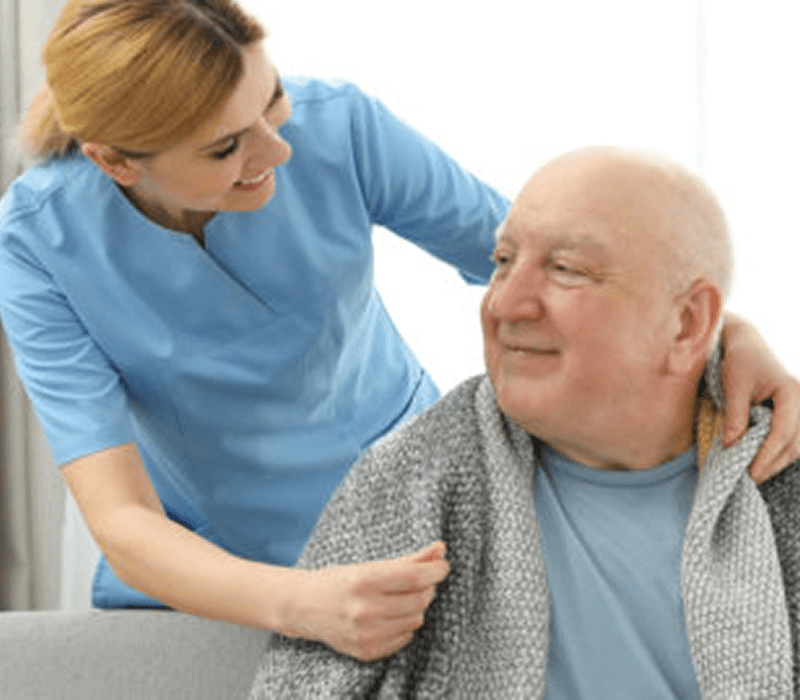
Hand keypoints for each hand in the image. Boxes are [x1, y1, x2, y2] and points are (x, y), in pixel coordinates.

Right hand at [285, 541, 449, 660]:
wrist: (304, 606)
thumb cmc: (338, 580)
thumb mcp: (369, 565)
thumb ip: (409, 559)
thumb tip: (441, 549)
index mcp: (364, 581)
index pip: (414, 577)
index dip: (435, 571)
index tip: (442, 566)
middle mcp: (365, 609)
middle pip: (419, 600)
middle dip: (427, 588)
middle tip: (421, 580)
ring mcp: (366, 634)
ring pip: (416, 619)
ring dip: (417, 606)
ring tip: (403, 597)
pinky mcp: (367, 651)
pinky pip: (405, 638)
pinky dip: (405, 625)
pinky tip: (392, 615)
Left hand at [721, 314, 799, 482]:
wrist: (746, 344)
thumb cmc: (739, 360)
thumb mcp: (734, 385)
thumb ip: (735, 415)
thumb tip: (731, 445)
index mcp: (791, 392)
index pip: (783, 432)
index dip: (767, 455)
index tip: (750, 473)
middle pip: (794, 443)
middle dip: (772, 463)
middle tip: (749, 480)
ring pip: (796, 444)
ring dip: (776, 461)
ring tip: (752, 474)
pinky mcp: (793, 413)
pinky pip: (791, 438)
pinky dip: (777, 452)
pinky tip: (760, 461)